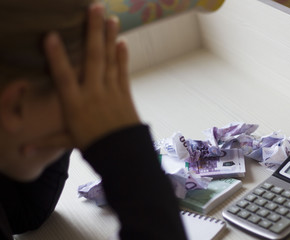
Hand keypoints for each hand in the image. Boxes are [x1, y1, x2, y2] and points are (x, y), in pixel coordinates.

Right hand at [44, 3, 139, 149]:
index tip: (51, 35)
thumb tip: (22, 150)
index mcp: (75, 104)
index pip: (63, 77)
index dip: (56, 56)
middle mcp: (93, 93)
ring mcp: (111, 91)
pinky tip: (122, 42)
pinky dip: (123, 57)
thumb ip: (45, 142)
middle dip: (93, 32)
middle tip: (94, 9)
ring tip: (110, 18)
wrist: (123, 153)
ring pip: (110, 61)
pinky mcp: (125, 94)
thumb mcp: (68, 141)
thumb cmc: (93, 146)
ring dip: (110, 38)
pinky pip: (123, 72)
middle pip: (92, 59)